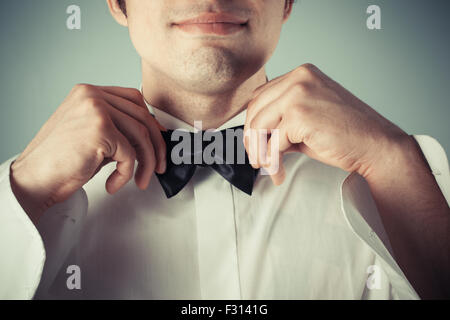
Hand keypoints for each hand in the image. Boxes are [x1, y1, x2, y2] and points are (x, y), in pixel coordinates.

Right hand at [10, 84, 166, 221]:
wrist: (34, 179)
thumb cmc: (61, 162)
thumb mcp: (93, 136)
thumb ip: (118, 128)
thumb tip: (150, 136)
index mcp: (88, 93)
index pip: (133, 99)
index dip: (151, 122)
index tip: (158, 140)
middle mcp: (92, 96)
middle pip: (142, 116)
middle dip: (156, 145)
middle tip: (158, 165)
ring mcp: (96, 109)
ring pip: (140, 135)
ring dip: (146, 163)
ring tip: (141, 180)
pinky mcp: (100, 129)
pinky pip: (129, 154)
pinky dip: (126, 174)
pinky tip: (113, 184)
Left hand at [244, 63, 410, 184]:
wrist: (376, 146)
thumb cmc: (347, 135)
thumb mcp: (308, 119)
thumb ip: (283, 120)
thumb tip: (256, 136)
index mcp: (302, 74)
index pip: (262, 96)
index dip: (253, 122)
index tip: (254, 143)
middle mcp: (299, 78)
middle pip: (256, 108)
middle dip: (251, 138)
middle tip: (257, 160)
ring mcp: (299, 93)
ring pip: (259, 125)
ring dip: (259, 152)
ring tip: (268, 168)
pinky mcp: (300, 114)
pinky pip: (273, 141)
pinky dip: (272, 161)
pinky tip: (279, 172)